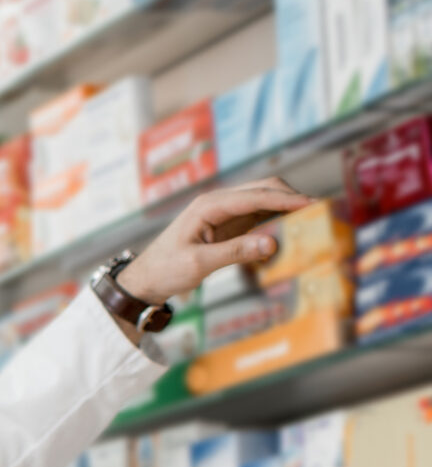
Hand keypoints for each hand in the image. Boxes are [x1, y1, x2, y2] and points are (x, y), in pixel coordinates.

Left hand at [117, 177, 312, 303]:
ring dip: (287, 207)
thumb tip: (270, 244)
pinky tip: (292, 230)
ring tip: (313, 218)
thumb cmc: (165, 269)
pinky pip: (259, 216)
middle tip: (320, 210)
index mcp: (209, 206)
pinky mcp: (228, 224)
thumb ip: (234, 252)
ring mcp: (224, 212)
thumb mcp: (198, 264)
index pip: (255, 195)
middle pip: (264, 189)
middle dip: (292, 197)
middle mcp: (218, 203)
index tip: (312, 204)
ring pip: (264, 200)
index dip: (286, 198)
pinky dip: (277, 220)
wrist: (147, 278)